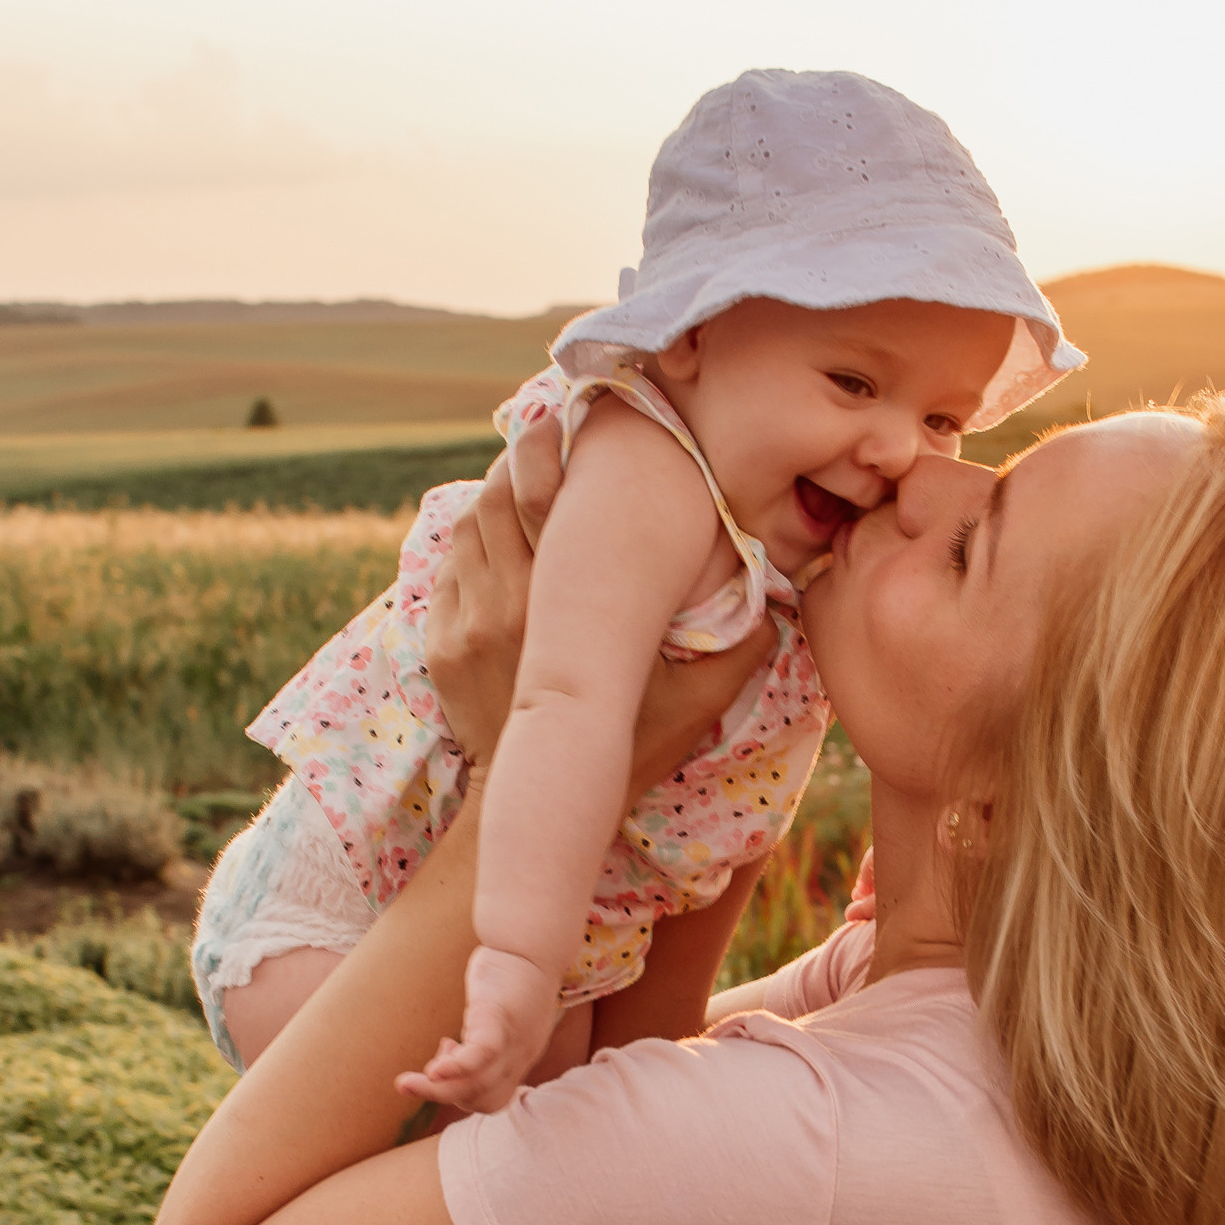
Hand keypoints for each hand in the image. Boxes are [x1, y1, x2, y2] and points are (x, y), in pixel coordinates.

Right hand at [398, 942, 562, 1116]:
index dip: (463, 1094)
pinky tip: (431, 1070)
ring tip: (404, 1083)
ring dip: (437, 1090)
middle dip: (444, 1097)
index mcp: (519, 1056)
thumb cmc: (513, 974)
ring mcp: (512, 1038)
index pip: (493, 1098)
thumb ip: (483, 1036)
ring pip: (479, 1085)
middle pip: (485, 1100)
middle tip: (412, 1082)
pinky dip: (456, 1068)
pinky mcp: (498, 1016)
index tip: (443, 1062)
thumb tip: (450, 1049)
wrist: (531, 939)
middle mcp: (520, 1055)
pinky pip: (480, 1055)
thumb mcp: (502, 1014)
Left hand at [424, 461, 779, 797]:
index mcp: (555, 609)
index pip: (529, 498)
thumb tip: (782, 603)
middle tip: (547, 442)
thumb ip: (739, 655)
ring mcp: (464, 625)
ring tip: (524, 482)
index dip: (541, 451)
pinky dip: (471, 544)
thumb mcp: (692, 708)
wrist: (545, 798)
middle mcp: (502, 606)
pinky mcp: (442, 646)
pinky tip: (501, 537)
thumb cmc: (626, 752)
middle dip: (514, 463)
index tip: (566, 425)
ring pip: (465, 529)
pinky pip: (448, 570)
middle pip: (489, 499)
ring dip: (490, 498)